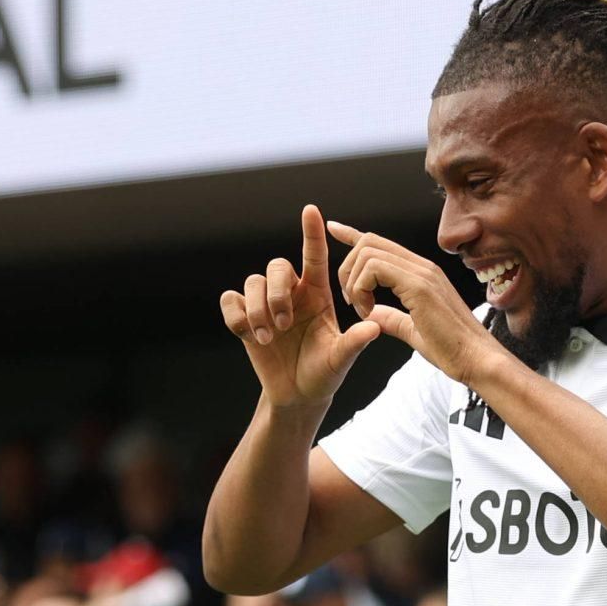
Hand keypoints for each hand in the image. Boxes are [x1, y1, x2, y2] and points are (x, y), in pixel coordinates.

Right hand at [218, 205, 384, 408]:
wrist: (298, 395)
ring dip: (257, 308)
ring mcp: (265, 304)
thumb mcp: (340, 360)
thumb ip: (354, 343)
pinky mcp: (244, 318)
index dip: (312, 232)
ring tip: (267, 337)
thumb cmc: (324, 374)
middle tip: (283, 325)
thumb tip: (375, 327)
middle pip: (276, 266)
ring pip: (252, 281)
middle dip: (276, 293)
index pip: (314, 255)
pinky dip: (237, 315)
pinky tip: (249, 333)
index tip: (311, 210)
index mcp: (317, 294)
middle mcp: (291, 292)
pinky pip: (231, 300)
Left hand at [328, 219, 503, 385]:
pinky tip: (368, 311)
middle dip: (348, 268)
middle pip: (369, 242)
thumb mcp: (414, 331)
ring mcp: (422, 272)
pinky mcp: (420, 285)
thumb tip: (374, 315)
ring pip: (368, 252)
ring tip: (362, 310)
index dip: (353, 235)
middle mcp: (422, 266)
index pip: (381, 244)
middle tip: (352, 301)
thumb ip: (393, 319)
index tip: (334, 229)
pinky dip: (361, 289)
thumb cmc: (453, 350)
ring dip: (354, 282)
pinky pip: (375, 269)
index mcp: (421, 274)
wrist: (477, 360)